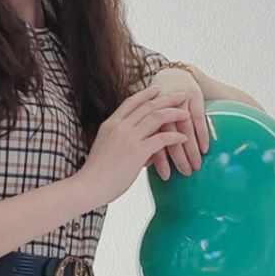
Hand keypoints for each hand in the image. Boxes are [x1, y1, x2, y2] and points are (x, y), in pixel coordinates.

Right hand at [78, 86, 198, 207]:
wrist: (89, 186)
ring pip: (157, 117)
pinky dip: (175, 136)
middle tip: (180, 95)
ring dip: (174, 113)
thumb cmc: (96, 175)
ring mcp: (129, 137)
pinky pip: (162, 138)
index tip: (157, 89)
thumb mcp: (107, 151)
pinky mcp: (137, 151)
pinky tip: (183, 138)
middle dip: (167, 98)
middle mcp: (120, 126)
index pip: (131, 102)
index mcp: (110, 124)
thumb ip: (124, 146)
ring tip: (186, 113)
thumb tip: (145, 155)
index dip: (146, 94)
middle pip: (148, 106)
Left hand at [138, 63, 211, 178]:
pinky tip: (204, 148)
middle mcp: (160, 105)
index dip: (158, 159)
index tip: (165, 176)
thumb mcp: (149, 117)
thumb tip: (147, 163)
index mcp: (146, 111)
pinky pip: (197, 117)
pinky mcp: (193, 96)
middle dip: (177, 157)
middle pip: (167, 134)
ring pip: (183, 127)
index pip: (150, 139)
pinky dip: (201, 134)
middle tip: (186, 173)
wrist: (173, 73)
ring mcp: (177, 100)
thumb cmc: (159, 103)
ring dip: (190, 149)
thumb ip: (147, 137)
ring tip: (195, 166)